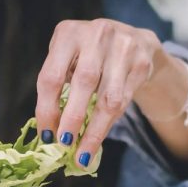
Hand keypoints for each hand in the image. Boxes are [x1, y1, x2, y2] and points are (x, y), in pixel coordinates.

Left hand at [35, 19, 164, 168]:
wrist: (134, 41)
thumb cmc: (89, 57)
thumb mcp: (68, 60)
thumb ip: (57, 87)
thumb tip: (49, 132)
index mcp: (68, 33)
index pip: (51, 77)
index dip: (46, 110)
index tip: (45, 136)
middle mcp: (96, 34)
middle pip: (82, 83)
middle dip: (71, 119)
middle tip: (63, 145)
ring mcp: (122, 46)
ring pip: (108, 98)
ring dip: (93, 130)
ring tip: (81, 153)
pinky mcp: (141, 62)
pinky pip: (123, 101)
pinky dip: (107, 125)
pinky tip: (97, 141)